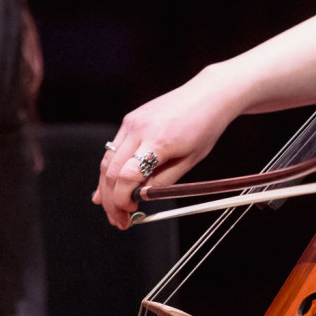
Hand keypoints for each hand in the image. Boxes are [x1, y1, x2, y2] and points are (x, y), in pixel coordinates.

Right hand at [92, 65, 242, 228]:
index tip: (128, 214)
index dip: (122, 200)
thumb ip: (163, 181)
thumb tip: (140, 198)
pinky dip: (111, 169)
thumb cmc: (206, 126)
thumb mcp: (190, 160)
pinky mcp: (130, 119)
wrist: (210, 94)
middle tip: (118, 220)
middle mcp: (140, 129)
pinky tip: (110, 186)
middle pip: (111, 172)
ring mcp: (132, 122)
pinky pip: (114, 149)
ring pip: (107, 161)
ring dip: (106, 188)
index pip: (127, 176)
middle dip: (111, 201)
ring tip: (113, 209)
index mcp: (159, 140)